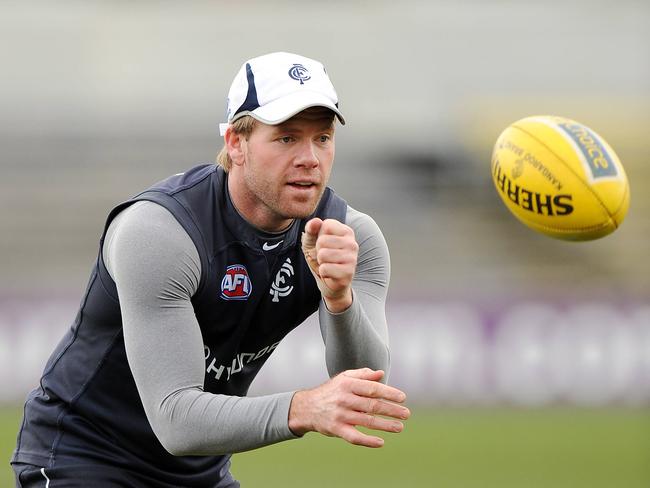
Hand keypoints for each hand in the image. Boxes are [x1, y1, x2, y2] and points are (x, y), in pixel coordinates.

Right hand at [288, 368, 409, 447]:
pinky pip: (354, 437)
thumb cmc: (331, 391)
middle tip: (406, 414)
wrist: (307, 407)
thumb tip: (381, 374)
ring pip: (366, 421)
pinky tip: (381, 442)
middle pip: (372, 405)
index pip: (372, 389)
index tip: (402, 398)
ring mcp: (340, 415)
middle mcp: (344, 399)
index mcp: (347, 385)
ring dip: (385, 425)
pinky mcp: (336, 429)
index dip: (388, 393)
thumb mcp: (344, 378)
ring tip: (400, 427)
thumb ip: (363, 375)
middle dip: (391, 410)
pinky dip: (368, 441)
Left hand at [301, 218, 357, 312]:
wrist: (329, 282)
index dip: (318, 236)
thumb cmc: (322, 258)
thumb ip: (311, 229)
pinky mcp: (348, 273)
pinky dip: (323, 272)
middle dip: (318, 251)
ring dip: (320, 262)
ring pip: (323, 255)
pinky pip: (325, 269)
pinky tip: (330, 274)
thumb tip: (315, 221)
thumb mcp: (312, 241)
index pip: (326, 225)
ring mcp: (352, 258)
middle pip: (322, 241)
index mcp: (346, 232)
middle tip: (325, 257)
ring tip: (327, 264)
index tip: (324, 244)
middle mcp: (352, 243)